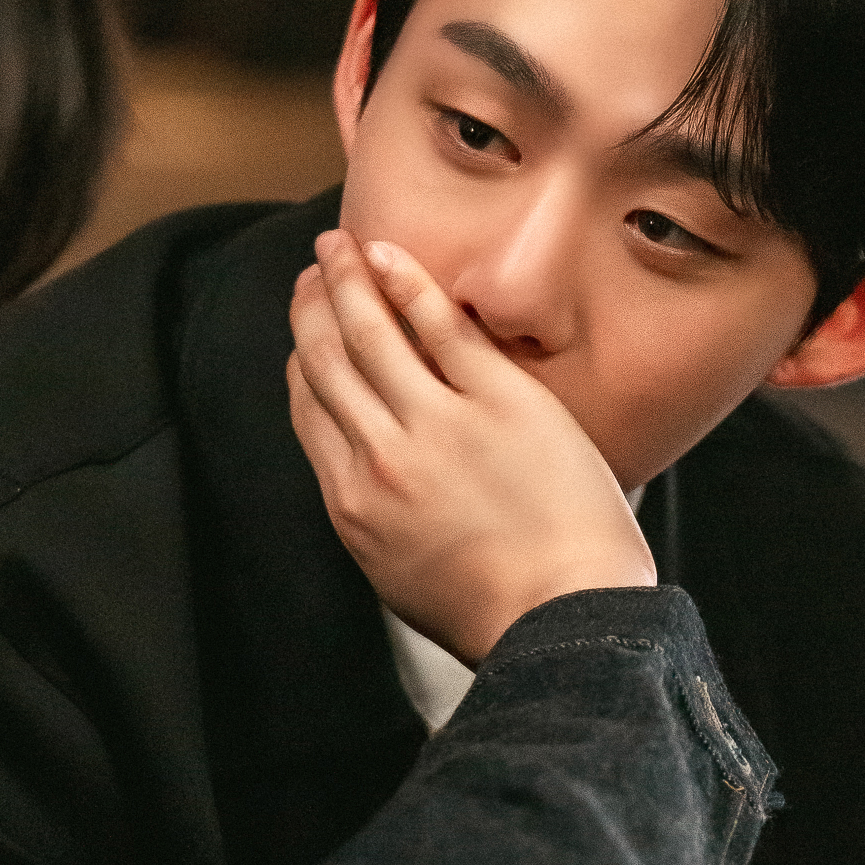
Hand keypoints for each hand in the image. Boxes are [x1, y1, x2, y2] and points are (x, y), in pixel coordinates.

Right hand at [287, 228, 653, 662]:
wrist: (563, 619)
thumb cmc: (495, 612)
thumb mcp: (402, 575)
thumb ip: (376, 519)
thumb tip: (367, 482)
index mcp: (353, 505)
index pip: (311, 409)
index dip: (302, 357)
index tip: (305, 327)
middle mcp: (380, 458)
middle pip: (327, 362)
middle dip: (313, 307)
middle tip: (315, 269)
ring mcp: (437, 425)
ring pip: (368, 334)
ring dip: (344, 280)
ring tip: (338, 245)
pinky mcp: (496, 401)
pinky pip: (438, 327)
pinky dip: (404, 282)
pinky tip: (387, 253)